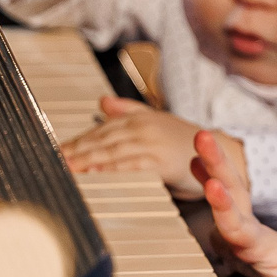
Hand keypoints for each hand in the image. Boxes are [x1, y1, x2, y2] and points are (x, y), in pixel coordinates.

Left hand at [59, 97, 218, 195]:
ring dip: (87, 160)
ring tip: (67, 168)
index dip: (77, 141)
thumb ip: (128, 112)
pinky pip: (130, 167)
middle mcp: (143, 127)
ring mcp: (151, 143)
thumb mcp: (156, 122)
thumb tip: (102, 102)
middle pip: (101, 140)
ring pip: (112, 152)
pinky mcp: (161, 162)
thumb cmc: (185, 143)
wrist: (222, 153)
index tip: (57, 151)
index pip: (101, 130)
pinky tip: (95, 174)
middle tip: (54, 161)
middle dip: (75, 151)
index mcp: (139, 118)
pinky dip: (110, 170)